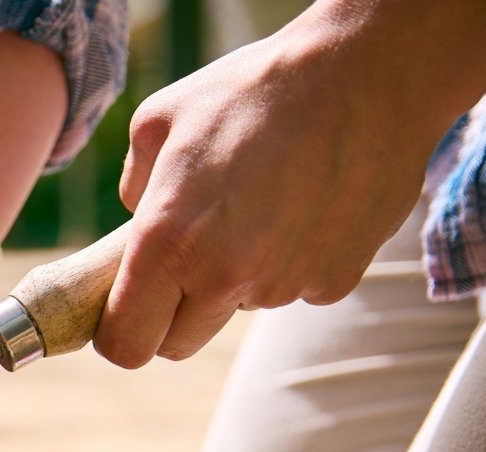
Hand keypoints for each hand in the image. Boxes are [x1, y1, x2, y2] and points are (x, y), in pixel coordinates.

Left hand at [97, 1, 485, 366]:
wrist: (365, 72)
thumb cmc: (252, 90)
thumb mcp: (158, 122)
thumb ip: (133, 188)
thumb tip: (137, 225)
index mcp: (168, 242)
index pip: (126, 344)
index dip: (120, 333)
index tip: (126, 310)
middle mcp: (225, 276)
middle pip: (178, 344)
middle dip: (171, 314)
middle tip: (187, 254)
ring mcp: (285, 284)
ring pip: (240, 307)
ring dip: (237, 277)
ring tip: (260, 203)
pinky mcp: (336, 282)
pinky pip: (295, 289)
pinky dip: (291, 261)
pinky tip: (304, 205)